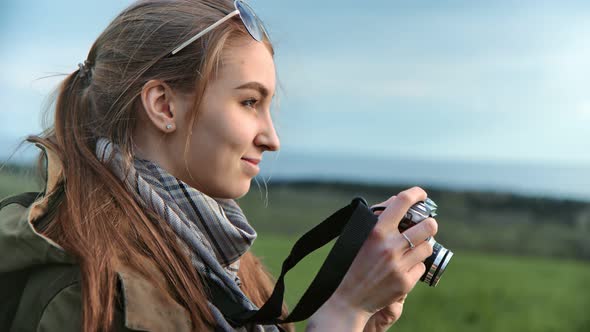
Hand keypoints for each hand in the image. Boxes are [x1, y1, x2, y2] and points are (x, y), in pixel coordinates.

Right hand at [308, 187, 437, 330]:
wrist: (348, 299)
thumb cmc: (352, 264)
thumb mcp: (358, 237)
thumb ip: (378, 219)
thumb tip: (397, 201)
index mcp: (377, 231)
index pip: (402, 202)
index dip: (416, 194)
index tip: (421, 194)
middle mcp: (390, 246)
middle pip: (428, 226)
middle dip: (430, 224)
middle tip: (426, 226)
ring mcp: (399, 265)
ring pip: (428, 247)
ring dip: (423, 245)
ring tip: (413, 248)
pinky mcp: (406, 283)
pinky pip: (421, 266)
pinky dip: (415, 265)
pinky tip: (404, 267)